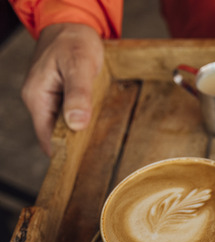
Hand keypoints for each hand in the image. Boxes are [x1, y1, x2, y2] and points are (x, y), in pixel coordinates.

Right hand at [21, 23, 103, 155]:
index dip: (63, 153)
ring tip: (99, 150)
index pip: (48, 136)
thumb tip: (76, 124)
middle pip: (55, 134)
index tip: (81, 167)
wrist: (71, 24)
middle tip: (97, 161)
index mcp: (38, 97)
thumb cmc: (74, 42)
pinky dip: (80, 122)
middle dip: (74, 147)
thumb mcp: (79, 66)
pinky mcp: (59, 94)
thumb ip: (78, 95)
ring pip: (63, 125)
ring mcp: (48, 98)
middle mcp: (39, 100)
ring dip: (79, 135)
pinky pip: (68, 115)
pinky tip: (95, 128)